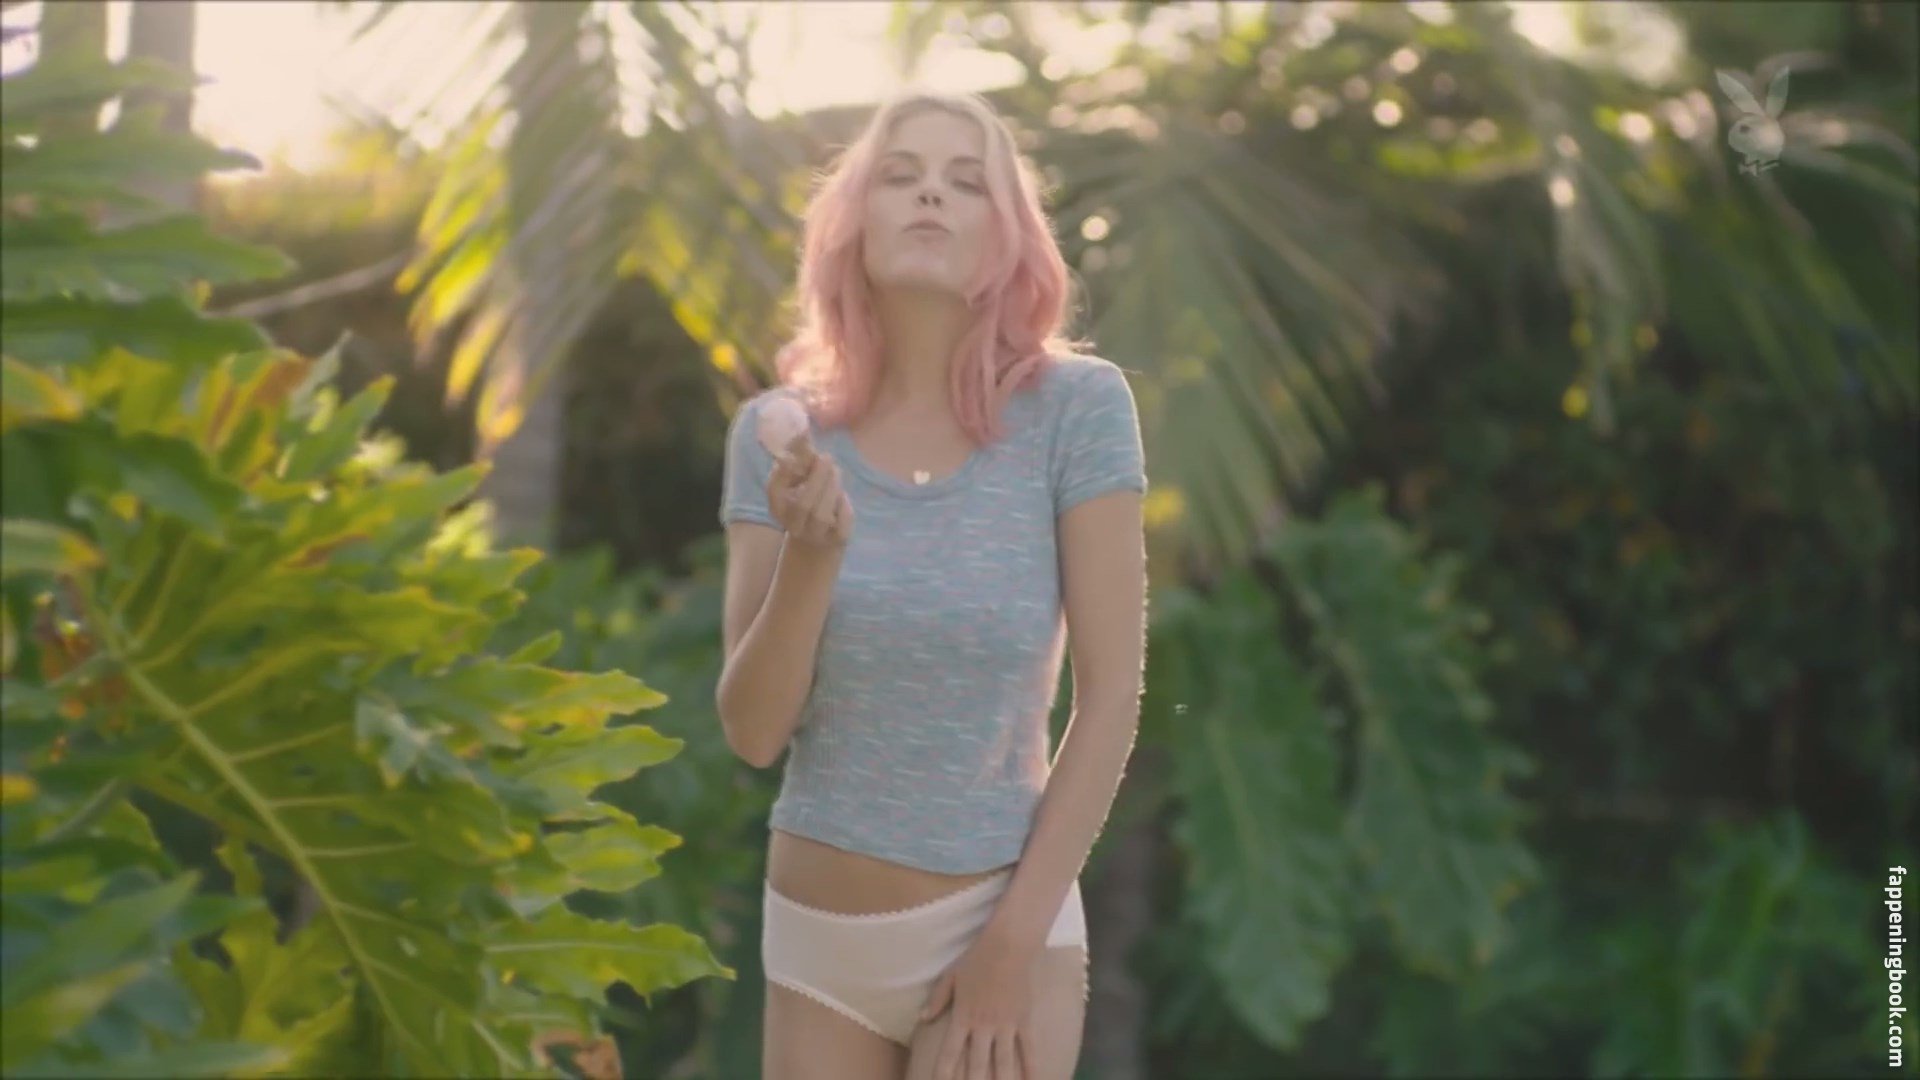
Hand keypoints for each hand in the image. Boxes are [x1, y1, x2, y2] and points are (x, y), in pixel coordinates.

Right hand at [764, 431, 852, 550]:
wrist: (815, 544)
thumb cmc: (805, 502)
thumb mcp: (797, 484)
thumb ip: (799, 461)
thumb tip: (803, 430)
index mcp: (778, 507)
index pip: (774, 492)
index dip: (782, 474)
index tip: (792, 456)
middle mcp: (793, 524)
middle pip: (803, 504)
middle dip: (816, 478)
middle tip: (825, 457)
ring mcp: (815, 535)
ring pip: (823, 513)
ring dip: (831, 487)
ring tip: (835, 470)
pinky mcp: (836, 540)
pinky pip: (842, 520)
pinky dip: (843, 503)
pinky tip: (841, 494)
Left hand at [918, 928, 1041, 1079]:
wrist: (1009, 945)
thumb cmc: (976, 958)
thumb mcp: (950, 976)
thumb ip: (937, 999)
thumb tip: (922, 1018)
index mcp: (963, 1016)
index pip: (950, 1051)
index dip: (943, 1071)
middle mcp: (984, 1026)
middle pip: (977, 1064)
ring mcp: (1007, 1025)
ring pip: (1003, 1062)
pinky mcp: (1025, 1021)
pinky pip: (1029, 1049)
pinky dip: (1031, 1068)